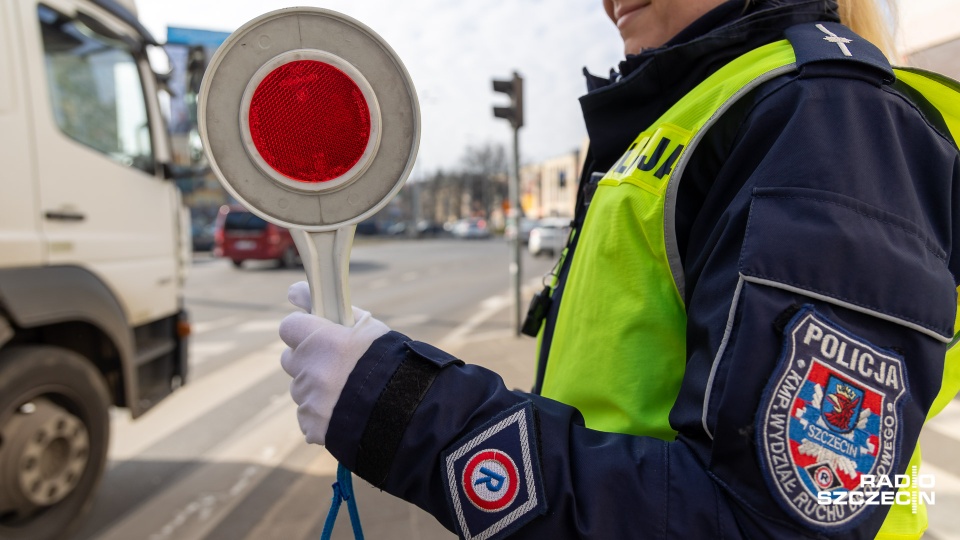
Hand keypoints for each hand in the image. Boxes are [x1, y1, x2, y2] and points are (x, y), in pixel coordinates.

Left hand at [280, 281, 388, 444]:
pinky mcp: (311, 425)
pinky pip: (308, 415)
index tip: (318, 333)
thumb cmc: (387, 360)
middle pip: (291, 359)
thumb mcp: (365, 325)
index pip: (289, 326)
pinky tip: (345, 409)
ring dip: (316, 387)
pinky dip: (321, 413)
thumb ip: (327, 307)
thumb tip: (293, 291)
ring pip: (300, 388)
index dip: (302, 329)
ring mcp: (309, 400)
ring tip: (347, 389)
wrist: (406, 409)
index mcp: (320, 341)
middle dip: (308, 359)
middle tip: (335, 362)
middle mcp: (309, 370)